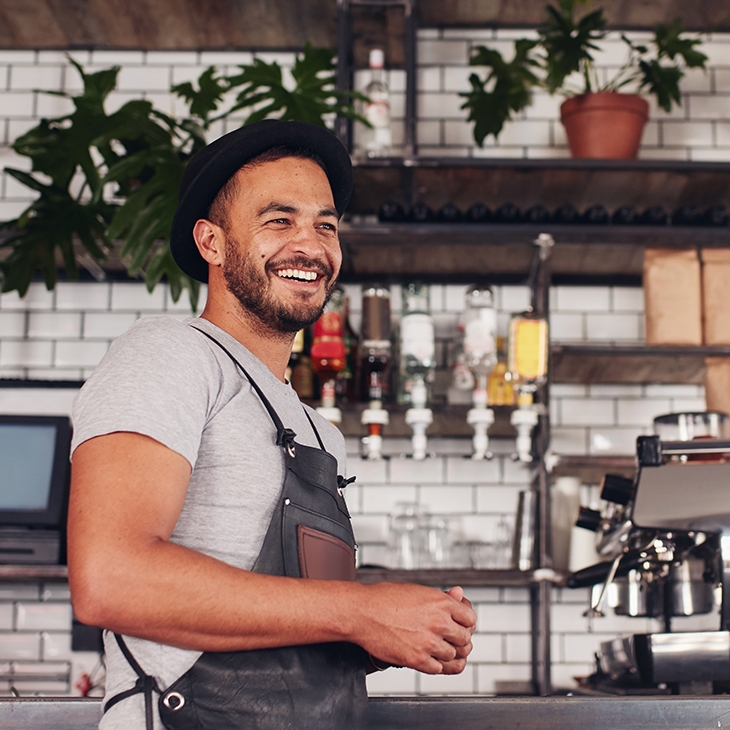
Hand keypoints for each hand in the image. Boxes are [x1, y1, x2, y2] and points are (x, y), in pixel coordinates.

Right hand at [354, 582, 476, 674]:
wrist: (361, 612)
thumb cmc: (384, 598)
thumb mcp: (416, 590)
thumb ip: (441, 597)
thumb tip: (458, 595)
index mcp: (440, 602)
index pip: (470, 618)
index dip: (466, 623)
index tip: (460, 625)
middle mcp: (438, 622)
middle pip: (465, 639)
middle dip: (459, 640)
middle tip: (452, 639)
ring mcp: (429, 642)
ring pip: (454, 656)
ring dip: (448, 654)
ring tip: (439, 649)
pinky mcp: (417, 660)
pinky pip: (439, 669)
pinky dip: (437, 665)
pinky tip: (432, 659)